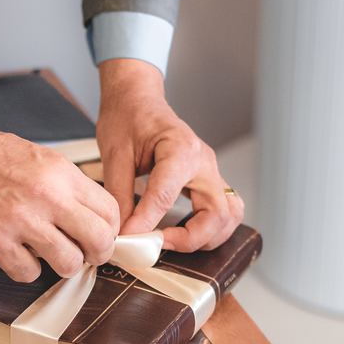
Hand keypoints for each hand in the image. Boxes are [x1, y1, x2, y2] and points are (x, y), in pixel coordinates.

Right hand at [0, 103, 118, 281]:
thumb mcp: (37, 158)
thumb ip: (65, 186)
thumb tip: (90, 217)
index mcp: (60, 172)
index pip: (110, 210)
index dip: (111, 229)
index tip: (101, 236)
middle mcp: (45, 196)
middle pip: (100, 240)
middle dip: (97, 254)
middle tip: (86, 255)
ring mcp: (20, 221)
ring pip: (69, 264)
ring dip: (62, 265)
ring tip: (48, 254)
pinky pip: (28, 273)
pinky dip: (25, 268)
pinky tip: (15, 252)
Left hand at [96, 59, 243, 251]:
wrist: (137, 98)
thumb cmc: (127, 117)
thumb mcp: (114, 154)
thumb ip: (119, 195)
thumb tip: (121, 232)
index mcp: (180, 149)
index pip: (165, 198)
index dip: (145, 225)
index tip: (125, 240)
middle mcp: (204, 162)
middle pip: (217, 214)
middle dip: (189, 239)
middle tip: (156, 245)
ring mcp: (211, 171)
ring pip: (229, 216)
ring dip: (207, 237)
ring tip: (172, 241)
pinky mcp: (209, 180)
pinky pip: (224, 210)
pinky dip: (211, 228)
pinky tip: (183, 232)